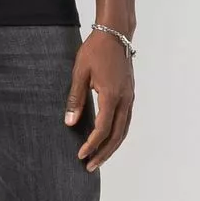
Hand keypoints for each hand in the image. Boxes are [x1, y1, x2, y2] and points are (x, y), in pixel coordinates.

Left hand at [64, 29, 134, 170]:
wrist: (115, 33)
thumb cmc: (95, 50)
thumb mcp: (79, 73)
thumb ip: (75, 99)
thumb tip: (69, 123)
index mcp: (112, 96)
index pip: (103, 129)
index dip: (91, 145)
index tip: (80, 155)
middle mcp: (125, 100)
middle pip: (117, 136)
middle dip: (104, 153)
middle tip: (90, 167)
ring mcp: (130, 97)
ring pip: (124, 130)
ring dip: (112, 147)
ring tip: (99, 159)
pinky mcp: (130, 94)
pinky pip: (126, 121)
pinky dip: (118, 135)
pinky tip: (109, 140)